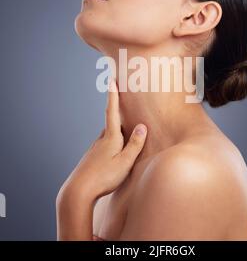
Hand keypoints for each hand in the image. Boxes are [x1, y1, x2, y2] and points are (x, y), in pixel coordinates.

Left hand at [57, 78, 147, 203]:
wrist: (78, 192)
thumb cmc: (104, 177)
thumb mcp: (125, 162)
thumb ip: (135, 144)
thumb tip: (142, 126)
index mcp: (110, 138)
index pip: (112, 111)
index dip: (113, 95)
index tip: (111, 80)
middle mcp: (101, 140)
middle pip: (111, 122)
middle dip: (117, 111)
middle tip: (123, 100)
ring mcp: (95, 149)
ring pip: (109, 134)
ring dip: (117, 129)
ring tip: (126, 129)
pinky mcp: (93, 158)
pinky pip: (105, 145)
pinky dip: (113, 142)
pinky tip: (116, 151)